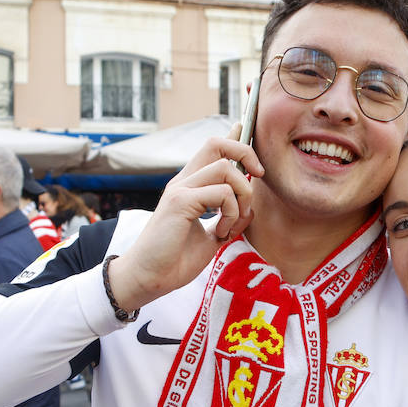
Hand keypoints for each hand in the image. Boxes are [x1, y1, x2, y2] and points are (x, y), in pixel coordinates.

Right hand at [108, 123, 263, 310]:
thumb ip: (228, 220)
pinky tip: (221, 233)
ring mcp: (180, 189)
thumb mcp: (211, 237)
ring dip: (242, 196)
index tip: (245, 128)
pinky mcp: (180, 202)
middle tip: (258, 176)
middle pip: (217, 143)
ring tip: (232, 224)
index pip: (212, 149)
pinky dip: (231, 213)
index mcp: (190, 186)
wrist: (150, 278)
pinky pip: (221, 193)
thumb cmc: (175, 260)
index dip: (233, 136)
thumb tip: (250, 209)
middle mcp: (184, 181)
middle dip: (245, 152)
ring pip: (225, 168)